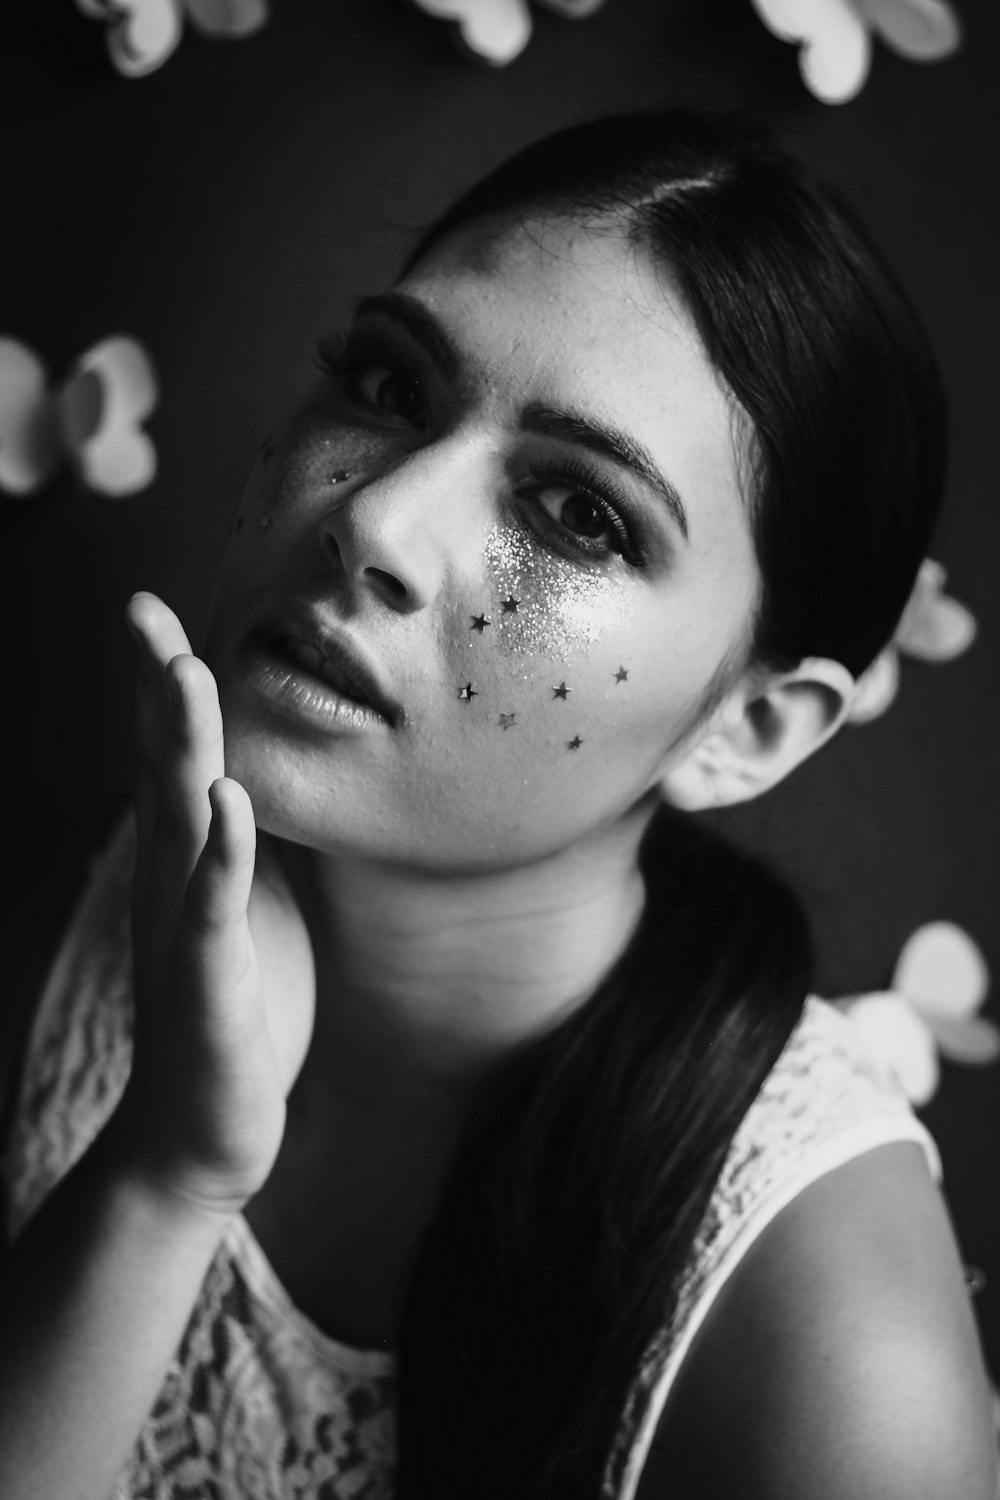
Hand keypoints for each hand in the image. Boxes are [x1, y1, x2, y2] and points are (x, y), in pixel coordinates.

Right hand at [118, 591, 299, 1219]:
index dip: (161, 685)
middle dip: (154, 686)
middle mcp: (171, 882)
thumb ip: (243, 846)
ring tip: (185, 672)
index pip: (172, 759)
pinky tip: (227, 800)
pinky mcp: (209, 979)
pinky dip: (220, 852)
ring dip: (182, 746)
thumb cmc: (230, 1013)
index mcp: (184, 863)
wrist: (196, 1136)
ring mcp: (184, 928)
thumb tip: (266, 783)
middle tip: (142, 610)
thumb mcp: (242, 912)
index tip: (156, 612)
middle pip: (161, 767)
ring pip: (181, 820)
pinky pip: (212, 906)